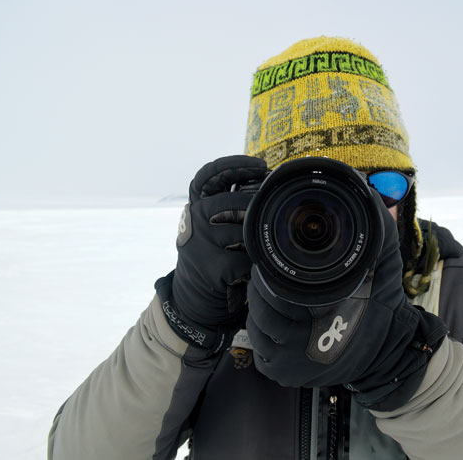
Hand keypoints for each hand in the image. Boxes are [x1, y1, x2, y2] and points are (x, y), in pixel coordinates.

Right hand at [157, 155, 267, 351]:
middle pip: (230, 201)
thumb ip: (228, 205)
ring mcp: (200, 242)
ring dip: (255, 240)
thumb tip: (265, 183)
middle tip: (269, 208)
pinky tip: (253, 267)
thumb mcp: (212, 226)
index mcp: (195, 205)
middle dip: (253, 205)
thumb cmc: (213, 254)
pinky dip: (255, 263)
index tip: (261, 165)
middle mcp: (193, 219)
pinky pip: (248, 258)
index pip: (209, 175)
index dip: (234, 165)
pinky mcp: (212, 266)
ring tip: (258, 246)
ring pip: (243, 231)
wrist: (194, 297)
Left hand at [245, 195, 447, 410]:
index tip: (273, 262)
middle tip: (271, 274)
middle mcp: (297, 345)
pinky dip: (263, 330)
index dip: (267, 272)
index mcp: (318, 314)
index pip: (270, 287)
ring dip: (260, 306)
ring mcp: (287, 364)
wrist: (389, 350)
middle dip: (263, 286)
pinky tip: (278, 318)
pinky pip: (258, 347)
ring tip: (275, 293)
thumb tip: (363, 182)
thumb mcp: (382, 256)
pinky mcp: (281, 375)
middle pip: (259, 305)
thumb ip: (376, 219)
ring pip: (255, 325)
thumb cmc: (381, 299)